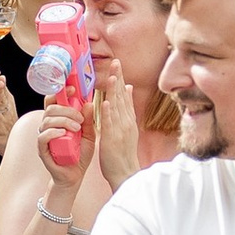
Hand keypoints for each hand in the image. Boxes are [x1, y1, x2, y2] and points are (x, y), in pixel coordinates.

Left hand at [94, 71, 142, 194]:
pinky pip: (110, 123)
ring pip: (117, 107)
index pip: (125, 94)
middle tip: (116, 62)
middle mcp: (126, 121)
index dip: (121, 78)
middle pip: (122, 96)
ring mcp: (121, 130)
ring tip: (112, 77)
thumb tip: (128, 88)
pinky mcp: (113, 139)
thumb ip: (127, 108)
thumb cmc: (122, 151)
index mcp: (128, 118)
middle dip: (119, 78)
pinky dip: (109, 112)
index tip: (117, 64)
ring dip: (115, 92)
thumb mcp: (127, 126)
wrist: (125, 172)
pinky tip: (106, 102)